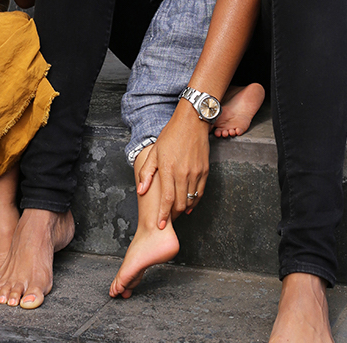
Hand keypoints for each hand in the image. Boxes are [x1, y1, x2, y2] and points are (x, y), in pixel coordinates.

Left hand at [137, 103, 210, 227]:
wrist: (192, 122)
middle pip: (179, 203)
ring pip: (190, 200)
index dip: (163, 215)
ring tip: (176, 213)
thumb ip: (146, 173)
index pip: (166, 199)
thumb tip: (141, 191)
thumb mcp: (154, 152)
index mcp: (168, 168)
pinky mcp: (205, 171)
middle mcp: (183, 172)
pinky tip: (188, 205)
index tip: (160, 225)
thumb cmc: (170, 135)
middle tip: (167, 219)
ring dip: (183, 209)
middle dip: (173, 215)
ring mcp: (196, 172)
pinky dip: (194, 202)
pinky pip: (200, 193)